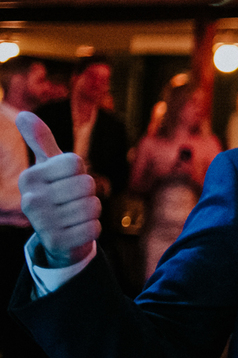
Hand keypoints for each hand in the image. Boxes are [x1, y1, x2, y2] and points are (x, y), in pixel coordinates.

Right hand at [16, 112, 101, 266]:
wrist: (56, 235)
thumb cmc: (57, 193)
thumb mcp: (49, 166)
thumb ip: (40, 140)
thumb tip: (23, 115)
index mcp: (30, 177)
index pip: (76, 162)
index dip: (80, 172)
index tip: (67, 181)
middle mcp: (30, 199)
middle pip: (87, 184)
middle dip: (88, 193)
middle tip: (73, 201)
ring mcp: (41, 222)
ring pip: (92, 206)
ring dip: (91, 212)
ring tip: (75, 215)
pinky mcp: (55, 243)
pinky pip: (94, 228)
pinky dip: (92, 229)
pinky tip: (76, 230)